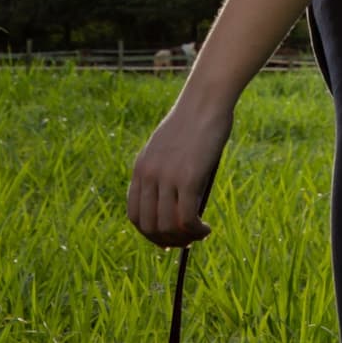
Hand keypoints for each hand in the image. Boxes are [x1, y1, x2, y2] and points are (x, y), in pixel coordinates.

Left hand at [127, 89, 233, 248]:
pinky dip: (196, 231)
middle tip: (186, 242)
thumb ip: (165, 175)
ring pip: (168, 227)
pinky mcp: (188, 178)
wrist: (206, 100)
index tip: (166, 239)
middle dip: (167, 241)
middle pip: (149, 226)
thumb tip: (176, 213)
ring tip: (200, 234)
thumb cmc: (194, 123)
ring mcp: (167, 176)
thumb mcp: (170, 150)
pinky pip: (187, 219)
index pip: (135, 215)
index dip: (149, 234)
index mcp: (141, 167)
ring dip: (184, 239)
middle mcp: (149, 174)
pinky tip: (206, 228)